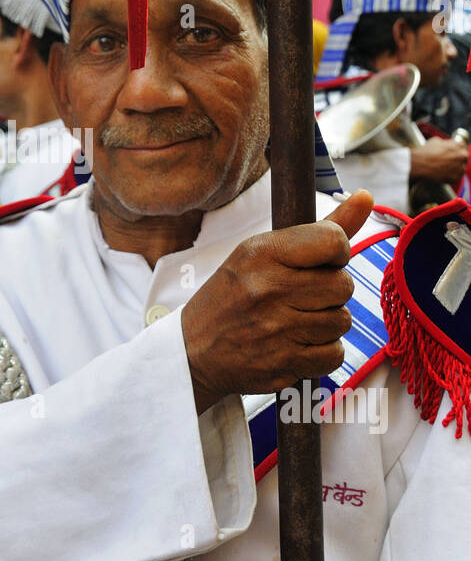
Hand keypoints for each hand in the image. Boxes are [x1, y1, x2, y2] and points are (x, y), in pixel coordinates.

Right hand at [180, 189, 373, 414]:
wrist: (195, 350)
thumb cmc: (235, 294)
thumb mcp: (263, 253)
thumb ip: (320, 231)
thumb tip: (366, 197)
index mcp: (262, 253)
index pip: (333, 241)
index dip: (337, 253)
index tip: (322, 261)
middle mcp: (268, 289)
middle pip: (343, 285)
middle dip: (332, 291)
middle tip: (304, 295)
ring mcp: (275, 329)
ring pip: (342, 321)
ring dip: (327, 322)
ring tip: (298, 320)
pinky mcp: (283, 364)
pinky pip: (335, 354)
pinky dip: (323, 351)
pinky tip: (299, 343)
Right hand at [409, 137, 468, 186]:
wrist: (419, 164)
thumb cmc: (426, 152)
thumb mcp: (436, 141)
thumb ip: (445, 143)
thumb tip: (446, 145)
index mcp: (459, 145)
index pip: (462, 147)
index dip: (455, 151)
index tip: (451, 154)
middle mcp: (462, 155)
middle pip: (463, 158)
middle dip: (456, 160)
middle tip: (447, 163)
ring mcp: (460, 167)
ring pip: (460, 169)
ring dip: (454, 169)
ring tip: (444, 170)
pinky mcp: (455, 178)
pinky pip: (456, 178)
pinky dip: (450, 178)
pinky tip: (442, 175)